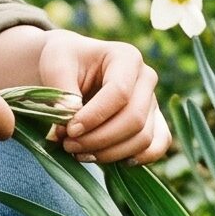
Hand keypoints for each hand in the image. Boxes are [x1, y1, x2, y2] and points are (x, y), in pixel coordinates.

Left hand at [37, 29, 169, 165]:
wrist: (72, 70)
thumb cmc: (65, 63)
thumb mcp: (56, 65)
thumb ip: (63, 92)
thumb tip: (72, 117)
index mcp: (126, 57)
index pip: (119, 93)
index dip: (94, 117)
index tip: (68, 130)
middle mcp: (146, 78)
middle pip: (134, 119)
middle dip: (99, 139)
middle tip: (68, 145)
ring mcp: (153, 101)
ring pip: (143, 138)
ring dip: (109, 153)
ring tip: (78, 152)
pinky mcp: (154, 121)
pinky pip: (158, 145)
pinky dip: (136, 158)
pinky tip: (107, 158)